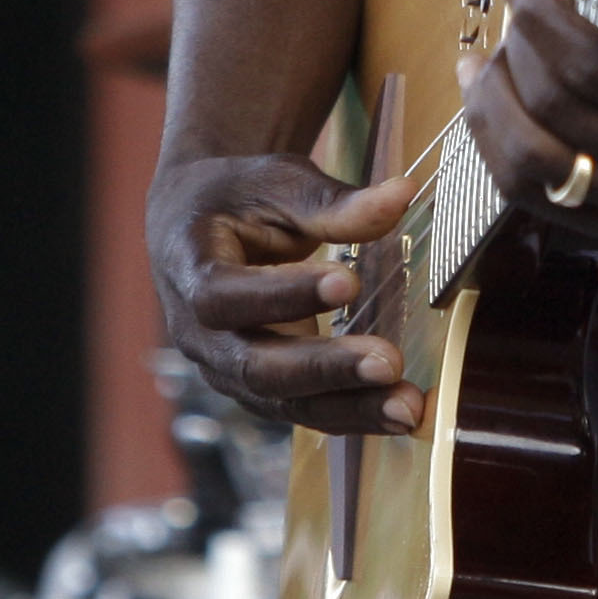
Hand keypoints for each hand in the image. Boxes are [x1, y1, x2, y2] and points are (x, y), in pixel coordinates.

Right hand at [149, 152, 421, 434]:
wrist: (199, 227)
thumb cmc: (237, 199)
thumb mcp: (274, 184)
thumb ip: (332, 200)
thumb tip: (402, 194)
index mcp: (189, 269)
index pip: (225, 295)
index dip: (283, 295)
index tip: (348, 282)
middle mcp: (200, 334)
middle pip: (255, 366)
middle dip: (325, 368)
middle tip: (388, 361)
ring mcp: (227, 369)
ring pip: (284, 401)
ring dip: (350, 407)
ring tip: (408, 407)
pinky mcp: (259, 388)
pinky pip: (305, 410)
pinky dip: (354, 413)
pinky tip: (402, 413)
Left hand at [459, 0, 597, 244]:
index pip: (597, 68)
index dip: (541, 13)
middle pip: (558, 113)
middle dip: (517, 48)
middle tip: (511, 5)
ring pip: (531, 164)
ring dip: (491, 102)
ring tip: (485, 56)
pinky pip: (530, 196)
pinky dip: (496, 144)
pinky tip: (491, 100)